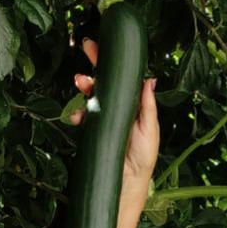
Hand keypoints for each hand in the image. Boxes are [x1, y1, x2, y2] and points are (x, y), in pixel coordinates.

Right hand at [71, 37, 159, 187]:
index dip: (112, 61)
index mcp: (132, 104)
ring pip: (90, 95)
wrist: (127, 181)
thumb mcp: (149, 128)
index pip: (121, 78)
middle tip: (86, 47)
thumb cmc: (143, 156)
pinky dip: (76, 113)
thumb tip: (150, 79)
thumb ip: (147, 105)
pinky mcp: (91, 131)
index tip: (103, 46)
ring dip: (84, 86)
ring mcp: (103, 118)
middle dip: (94, 63)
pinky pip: (81, 117)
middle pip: (104, 80)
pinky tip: (76, 116)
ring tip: (80, 83)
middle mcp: (117, 107)